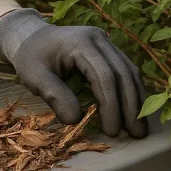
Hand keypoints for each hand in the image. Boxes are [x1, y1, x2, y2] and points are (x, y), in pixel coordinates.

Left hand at [0, 9, 148, 138]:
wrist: (32, 36)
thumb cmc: (31, 57)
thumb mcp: (34, 77)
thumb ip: (54, 96)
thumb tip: (76, 120)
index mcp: (81, 43)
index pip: (105, 76)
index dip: (111, 105)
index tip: (111, 131)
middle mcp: (99, 39)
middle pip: (123, 74)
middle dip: (131, 106)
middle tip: (136, 134)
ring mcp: (106, 42)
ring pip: (130, 72)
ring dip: (137, 100)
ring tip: (139, 128)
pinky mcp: (109, 49)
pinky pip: (126, 70)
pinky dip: (132, 92)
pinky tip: (134, 111)